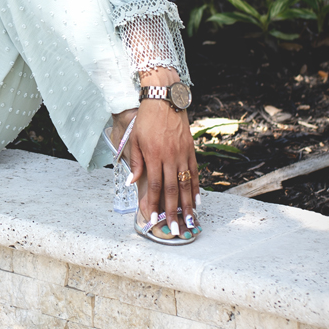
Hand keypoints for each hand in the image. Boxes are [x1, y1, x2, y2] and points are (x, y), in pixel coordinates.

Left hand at [111, 73, 199, 240]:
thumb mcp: (135, 140)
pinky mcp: (190, 150)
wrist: (165, 100)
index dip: (155, 204)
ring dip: (187, 204)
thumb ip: (135, 163)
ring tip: (189, 220)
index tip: (154, 218)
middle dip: (173, 211)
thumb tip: (132, 183)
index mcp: (154, 155)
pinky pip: (194, 172)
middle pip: (172, 189)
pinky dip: (196, 187)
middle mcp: (170, 157)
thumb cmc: (147, 120)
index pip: (156, 186)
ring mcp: (182, 154)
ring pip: (186, 184)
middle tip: (174, 228)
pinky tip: (197, 200)